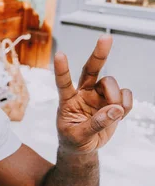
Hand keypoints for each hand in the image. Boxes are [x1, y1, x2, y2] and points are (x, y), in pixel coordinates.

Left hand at [54, 35, 132, 152]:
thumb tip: (114, 109)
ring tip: (113, 113)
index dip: (62, 69)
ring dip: (115, 97)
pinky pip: (125, 95)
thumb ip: (95, 124)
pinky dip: (126, 104)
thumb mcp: (78, 137)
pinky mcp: (113, 101)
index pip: (63, 83)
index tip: (59, 54)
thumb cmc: (73, 139)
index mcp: (67, 100)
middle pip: (91, 69)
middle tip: (106, 37)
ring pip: (111, 83)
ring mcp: (99, 95)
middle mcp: (83, 93)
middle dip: (99, 54)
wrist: (83, 147)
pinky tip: (119, 114)